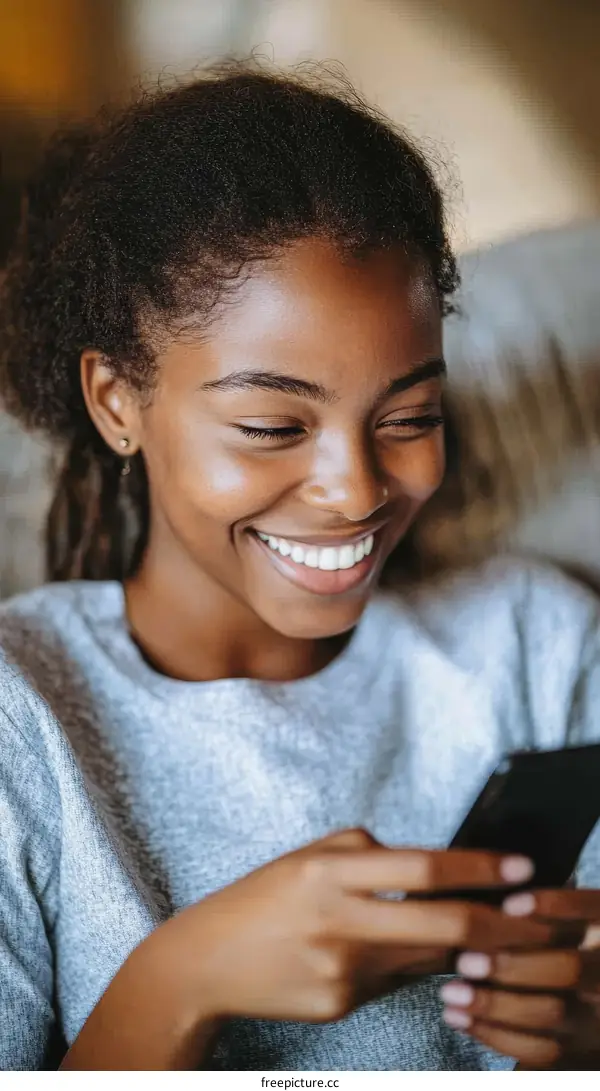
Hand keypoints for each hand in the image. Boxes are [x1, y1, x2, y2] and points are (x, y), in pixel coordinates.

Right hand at [169, 827, 550, 1023]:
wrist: (205, 963)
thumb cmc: (261, 898)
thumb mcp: (307, 856)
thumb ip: (366, 852)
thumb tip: (429, 868)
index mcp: (326, 872)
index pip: (420, 867)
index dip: (477, 867)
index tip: (519, 865)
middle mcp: (337, 921)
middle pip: (440, 925)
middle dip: (496, 923)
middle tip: (529, 917)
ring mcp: (341, 970)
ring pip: (423, 955)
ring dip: (450, 942)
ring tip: (449, 925)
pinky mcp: (341, 1005)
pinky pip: (393, 980)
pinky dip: (399, 963)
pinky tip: (366, 952)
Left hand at [440, 888, 599, 1068]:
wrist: (579, 999)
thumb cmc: (548, 941)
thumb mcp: (555, 918)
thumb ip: (537, 908)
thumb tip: (495, 900)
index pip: (589, 909)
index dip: (555, 905)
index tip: (509, 904)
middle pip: (569, 970)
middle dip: (512, 966)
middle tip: (465, 961)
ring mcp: (594, 1015)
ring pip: (551, 1012)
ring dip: (494, 1004)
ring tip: (451, 993)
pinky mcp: (575, 1047)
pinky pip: (539, 1048)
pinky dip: (493, 1034)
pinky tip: (458, 1018)